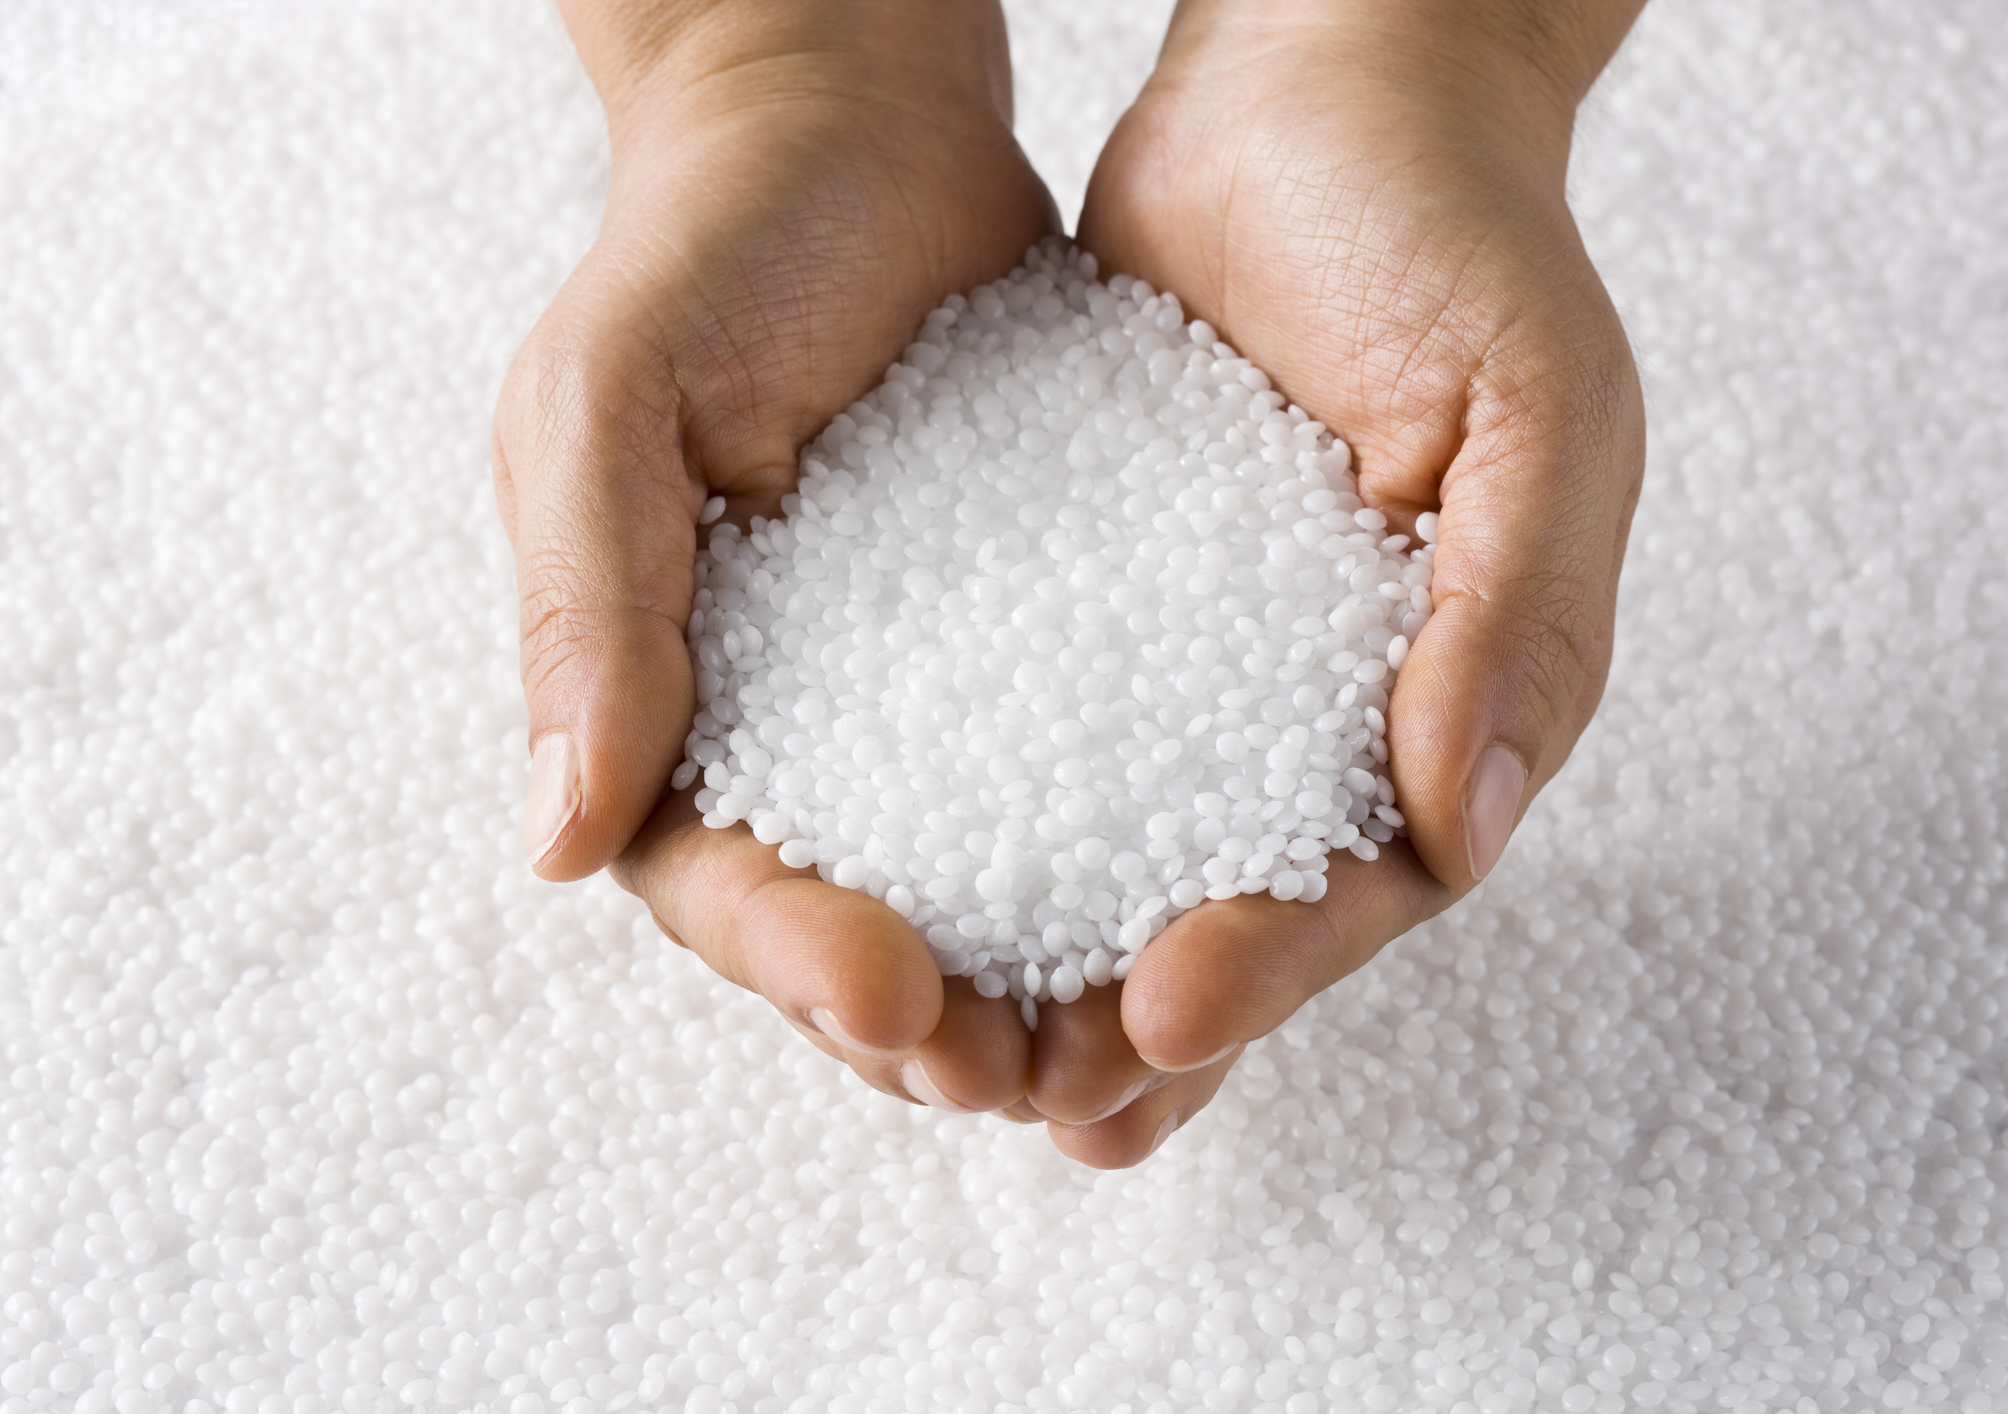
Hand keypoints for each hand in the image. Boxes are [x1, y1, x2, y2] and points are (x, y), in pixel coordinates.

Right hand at [492, 0, 1058, 1117]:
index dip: (793, 958)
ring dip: (1045, 986)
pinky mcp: (1037, 645)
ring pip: (978, 888)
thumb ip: (590, 614)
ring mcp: (921, 698)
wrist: (853, 129)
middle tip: (1035, 1080)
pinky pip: (1083, 778)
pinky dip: (1133, 857)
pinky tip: (1210, 901)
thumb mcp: (610, 404)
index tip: (896, 997)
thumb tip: (560, 843)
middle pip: (852, 922)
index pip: (712, 875)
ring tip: (1135, 1051)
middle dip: (936, 1025)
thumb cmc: (706, 245)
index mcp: (662, 696)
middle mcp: (793, 724)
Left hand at [1025, 0, 1646, 1161]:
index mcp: (1463, 689)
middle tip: (1041, 1106)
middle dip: (1148, 1018)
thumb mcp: (1535, 406)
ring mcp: (1220, 660)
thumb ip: (1512, 616)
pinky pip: (1052, 733)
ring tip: (954, 1053)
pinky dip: (992, 818)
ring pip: (1137, 852)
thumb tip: (1460, 833)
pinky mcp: (1112, 599)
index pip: (1376, 877)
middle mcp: (1340, 704)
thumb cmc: (1459, 234)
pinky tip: (908, 880)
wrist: (1321, 91)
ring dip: (1055, 961)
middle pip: (1247, 906)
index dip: (1279, 963)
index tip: (1162, 1016)